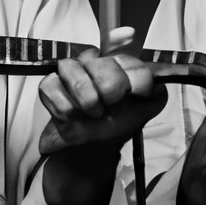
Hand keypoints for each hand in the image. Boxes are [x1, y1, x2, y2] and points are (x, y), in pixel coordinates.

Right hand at [38, 27, 167, 152]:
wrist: (94, 145)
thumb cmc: (119, 121)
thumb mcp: (148, 106)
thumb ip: (155, 87)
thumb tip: (155, 70)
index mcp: (120, 61)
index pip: (129, 59)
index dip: (135, 81)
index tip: (137, 95)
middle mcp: (96, 60)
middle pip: (102, 64)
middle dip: (109, 92)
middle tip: (111, 104)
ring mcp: (71, 70)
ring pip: (72, 69)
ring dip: (87, 100)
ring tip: (94, 112)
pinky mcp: (50, 85)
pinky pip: (51, 86)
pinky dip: (64, 107)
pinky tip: (73, 116)